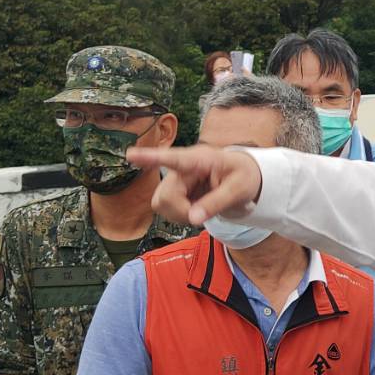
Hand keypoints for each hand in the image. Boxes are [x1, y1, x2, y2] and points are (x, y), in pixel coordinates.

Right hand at [127, 145, 263, 225]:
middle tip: (203, 214)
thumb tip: (193, 219)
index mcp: (200, 159)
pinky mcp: (172, 190)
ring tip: (201, 208)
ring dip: (180, 214)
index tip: (130, 155)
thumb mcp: (238, 191)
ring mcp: (175, 179)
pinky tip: (194, 208)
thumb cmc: (243, 177)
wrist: (242, 177)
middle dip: (182, 211)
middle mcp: (182, 167)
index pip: (174, 159)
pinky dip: (180, 215)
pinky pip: (164, 209)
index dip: (151, 158)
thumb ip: (216, 204)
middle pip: (165, 196)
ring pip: (161, 204)